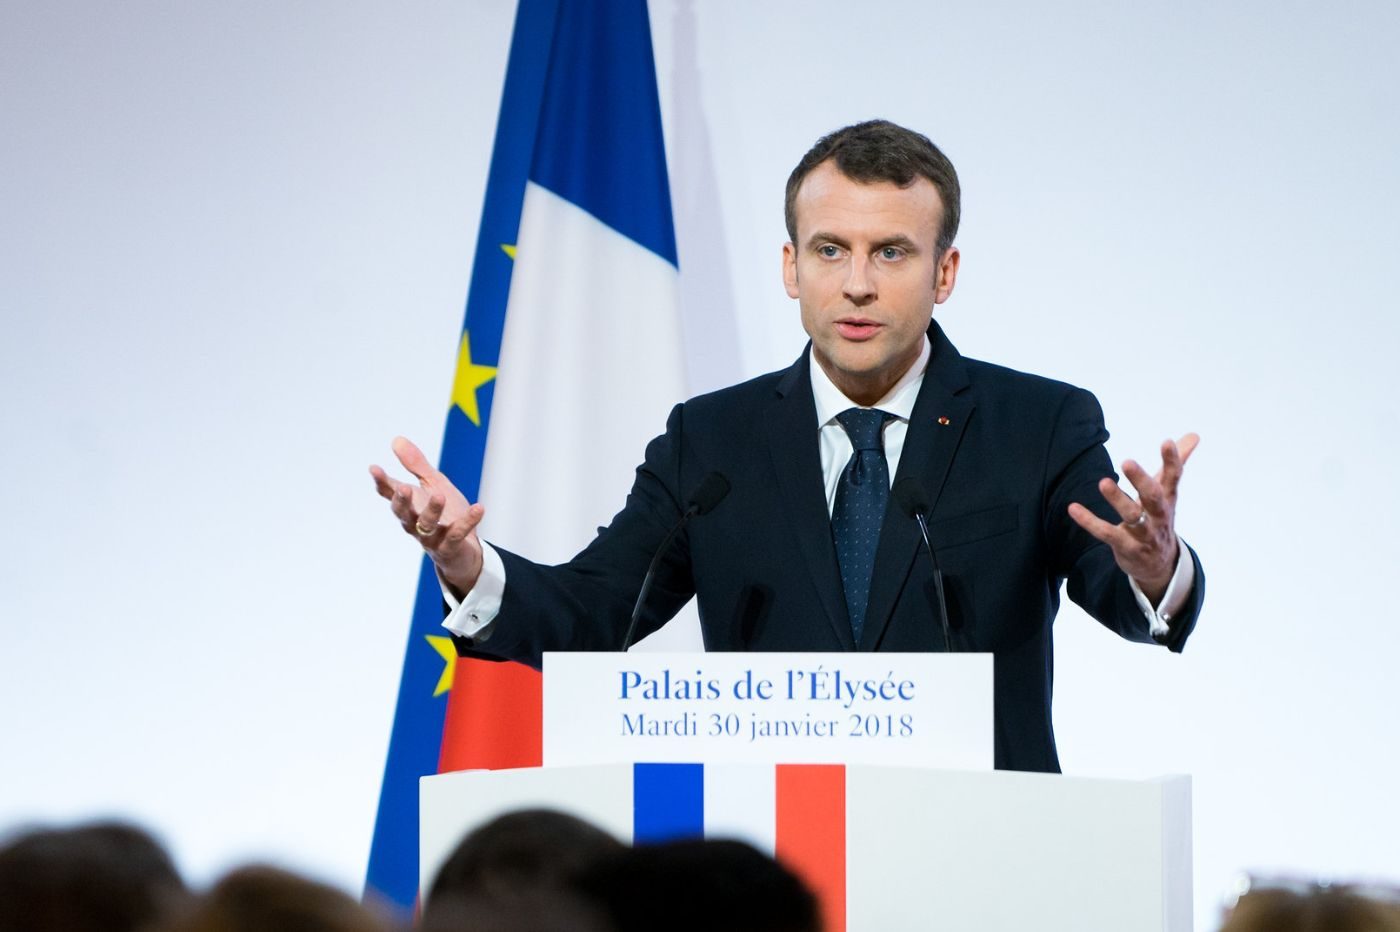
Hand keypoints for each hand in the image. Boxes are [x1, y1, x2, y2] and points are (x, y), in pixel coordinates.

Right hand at [370, 436, 484, 595]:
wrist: (464, 550)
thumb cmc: (446, 514)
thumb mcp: (433, 485)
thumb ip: (416, 465)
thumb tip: (397, 440)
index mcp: (410, 505)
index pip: (391, 493)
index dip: (382, 482)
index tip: (374, 468)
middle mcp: (415, 523)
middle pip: (404, 514)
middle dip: (402, 502)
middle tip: (404, 488)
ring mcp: (432, 537)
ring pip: (427, 525)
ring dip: (432, 511)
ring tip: (439, 495)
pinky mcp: (450, 547)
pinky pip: (458, 534)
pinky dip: (468, 521)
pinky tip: (479, 508)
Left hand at [1067, 433, 1198, 604]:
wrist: (1160, 565)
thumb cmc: (1159, 518)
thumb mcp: (1168, 492)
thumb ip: (1176, 463)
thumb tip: (1193, 435)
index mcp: (1168, 499)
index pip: (1173, 478)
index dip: (1172, 461)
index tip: (1167, 442)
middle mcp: (1158, 516)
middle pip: (1152, 497)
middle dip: (1141, 480)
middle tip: (1126, 461)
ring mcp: (1143, 533)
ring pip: (1131, 516)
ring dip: (1117, 499)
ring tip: (1103, 482)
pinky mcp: (1125, 547)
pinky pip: (1106, 533)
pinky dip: (1089, 522)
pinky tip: (1073, 508)